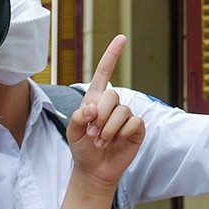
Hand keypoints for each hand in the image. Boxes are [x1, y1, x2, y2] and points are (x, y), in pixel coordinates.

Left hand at [66, 35, 144, 188]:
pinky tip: (116, 142)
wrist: (94, 170)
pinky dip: (121, 134)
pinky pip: (133, 122)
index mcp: (95, 99)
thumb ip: (78, 117)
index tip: (121, 38)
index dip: (112, 55)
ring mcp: (126, 115)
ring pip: (121, 111)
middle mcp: (112, 104)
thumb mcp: (72, 132)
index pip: (104, 72)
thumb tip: (92, 108)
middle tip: (92, 133)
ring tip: (101, 142)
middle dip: (99, 116)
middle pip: (112, 95)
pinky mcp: (136, 128)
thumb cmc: (82, 148)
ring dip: (108, 130)